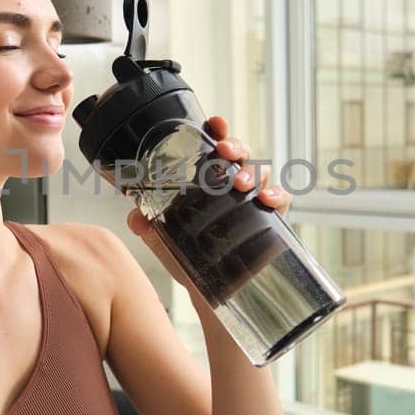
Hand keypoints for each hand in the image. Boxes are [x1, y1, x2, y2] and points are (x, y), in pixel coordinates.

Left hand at [125, 115, 292, 293]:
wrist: (210, 292)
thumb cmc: (189, 255)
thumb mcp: (163, 240)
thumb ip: (147, 226)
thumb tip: (134, 216)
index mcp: (207, 179)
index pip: (213, 146)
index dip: (216, 130)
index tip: (215, 123)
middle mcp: (231, 184)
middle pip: (240, 152)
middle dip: (235, 146)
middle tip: (225, 151)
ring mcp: (252, 199)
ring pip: (260, 170)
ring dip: (252, 171)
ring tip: (240, 183)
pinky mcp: (271, 219)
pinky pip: (280, 199)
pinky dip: (276, 195)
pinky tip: (266, 200)